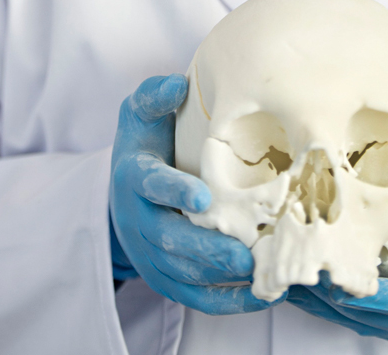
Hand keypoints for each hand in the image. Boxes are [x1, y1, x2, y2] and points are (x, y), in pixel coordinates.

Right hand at [109, 74, 284, 314]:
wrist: (124, 195)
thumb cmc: (144, 150)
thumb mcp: (139, 118)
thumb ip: (152, 99)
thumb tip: (176, 85)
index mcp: (133, 177)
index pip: (149, 184)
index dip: (173, 191)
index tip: (204, 197)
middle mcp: (139, 220)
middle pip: (169, 240)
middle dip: (206, 249)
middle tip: (245, 254)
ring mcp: (151, 253)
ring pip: (183, 273)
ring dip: (220, 277)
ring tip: (262, 275)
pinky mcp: (166, 277)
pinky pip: (193, 296)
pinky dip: (227, 301)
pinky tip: (261, 295)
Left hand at [286, 132, 387, 348]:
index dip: (356, 285)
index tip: (322, 268)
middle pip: (363, 312)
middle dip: (325, 287)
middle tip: (290, 258)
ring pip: (352, 319)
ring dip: (320, 296)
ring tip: (284, 267)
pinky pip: (355, 318)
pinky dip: (330, 300)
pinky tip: (302, 279)